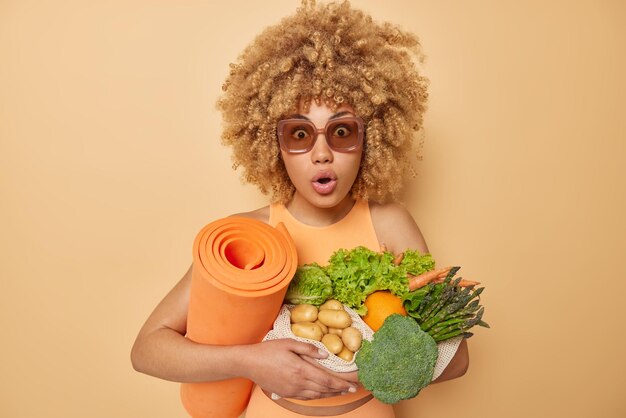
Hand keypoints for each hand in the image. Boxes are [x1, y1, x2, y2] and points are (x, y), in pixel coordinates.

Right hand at [241, 339, 358, 399]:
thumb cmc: (268, 350)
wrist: (249, 363)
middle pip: (324, 389)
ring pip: (316, 396)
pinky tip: (322, 393)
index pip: (326, 379)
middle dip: (340, 390)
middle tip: (352, 389)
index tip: (352, 385)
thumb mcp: (289, 343)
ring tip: (341, 392)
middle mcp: (298, 383)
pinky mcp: (286, 393)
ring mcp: (292, 390)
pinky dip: (318, 397)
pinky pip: (306, 398)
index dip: (341, 384)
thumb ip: (309, 348)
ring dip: (330, 394)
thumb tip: (326, 354)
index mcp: (301, 369)